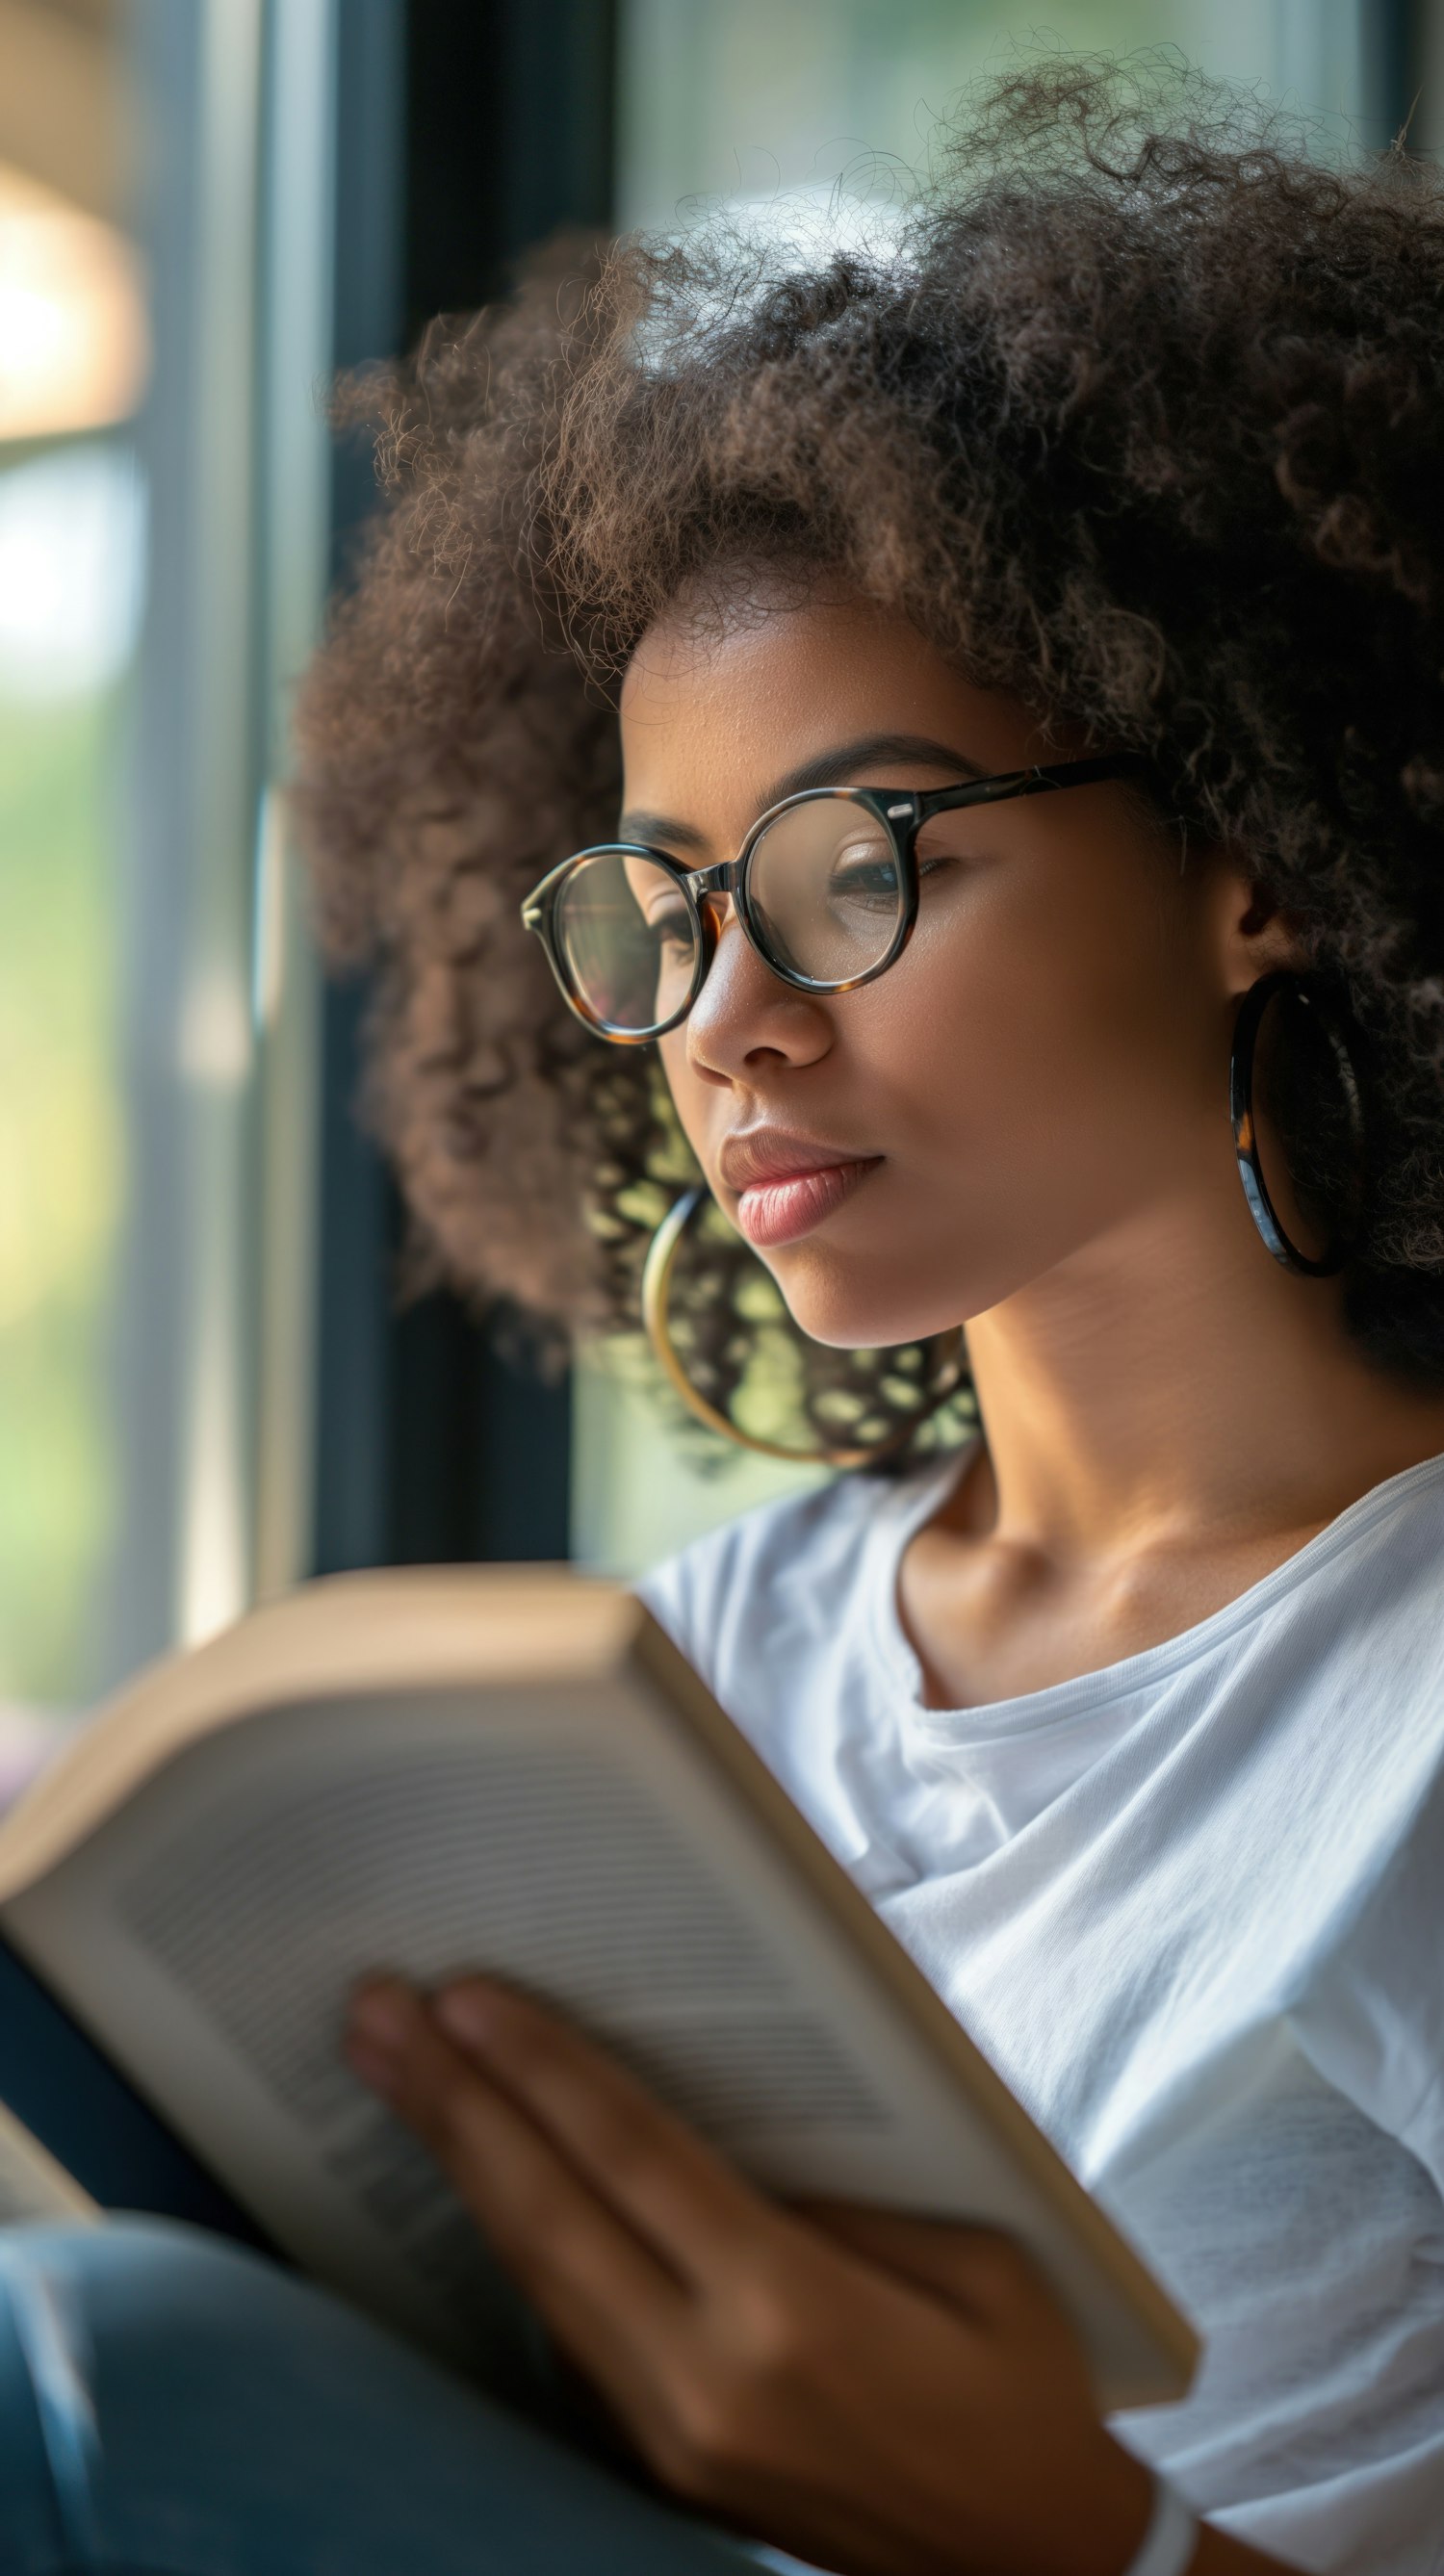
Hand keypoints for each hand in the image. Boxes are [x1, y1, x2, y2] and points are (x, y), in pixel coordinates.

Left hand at [344, 1973, 1152, 2575]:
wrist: (1028, 2570)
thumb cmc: (1023, 2396)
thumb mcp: (971, 2262)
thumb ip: (836, 2196)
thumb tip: (716, 2134)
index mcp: (791, 2312)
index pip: (632, 2158)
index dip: (542, 2071)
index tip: (465, 1996)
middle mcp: (705, 2381)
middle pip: (547, 2215)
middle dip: (452, 2103)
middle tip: (376, 2014)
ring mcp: (669, 2438)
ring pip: (536, 2279)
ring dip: (459, 2166)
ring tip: (389, 2078)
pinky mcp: (660, 2470)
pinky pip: (564, 2339)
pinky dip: (511, 2246)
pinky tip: (470, 2182)